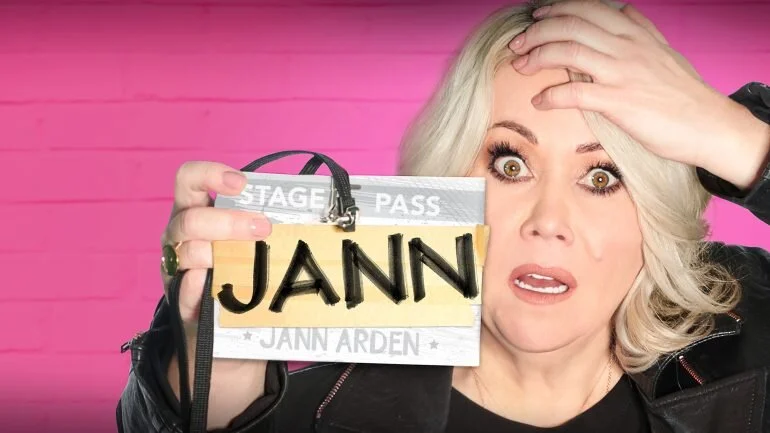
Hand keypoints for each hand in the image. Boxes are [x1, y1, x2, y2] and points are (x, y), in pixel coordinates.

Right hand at [161, 161, 271, 428]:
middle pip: (190, 220)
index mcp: (197, 213)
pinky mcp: (182, 304)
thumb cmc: (242, 275)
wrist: (224, 338)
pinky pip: (184, 293)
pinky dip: (196, 288)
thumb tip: (324, 214)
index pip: (189, 180)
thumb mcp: (252, 244)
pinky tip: (209, 287)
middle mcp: (181, 238)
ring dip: (214, 253)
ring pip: (187, 253)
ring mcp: (177, 270)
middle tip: (262, 229)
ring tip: (242, 262)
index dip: (210, 174)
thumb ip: (271, 226)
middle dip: (227, 223)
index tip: (242, 183)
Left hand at [508, 0, 769, 189]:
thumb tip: (625, 10)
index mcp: (635, 33)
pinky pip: (575, 93)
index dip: (556, 11)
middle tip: (518, 45)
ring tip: (521, 66)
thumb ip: (642, 30)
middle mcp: (626, 47)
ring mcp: (622, 73)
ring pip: (569, 51)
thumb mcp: (664, 51)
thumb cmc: (684, 93)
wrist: (709, 124)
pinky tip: (539, 101)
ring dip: (537, 57)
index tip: (535, 18)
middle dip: (537, 32)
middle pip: (571, 25)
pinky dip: (551, 96)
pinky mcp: (619, 102)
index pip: (587, 9)